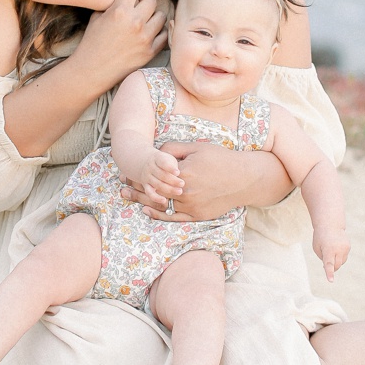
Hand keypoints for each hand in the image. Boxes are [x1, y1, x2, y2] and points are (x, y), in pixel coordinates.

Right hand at [74, 0, 166, 87]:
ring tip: (144, 23)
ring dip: (153, 17)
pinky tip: (149, 34)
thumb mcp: (96, 18)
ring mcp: (145, 37)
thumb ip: (112, 5)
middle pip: (151, 0)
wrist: (92, 70)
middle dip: (143, 4)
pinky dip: (158, 33)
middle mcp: (135, 22)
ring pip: (161, 16)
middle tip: (137, 11)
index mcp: (119, 11)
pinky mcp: (150, 51)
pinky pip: (164, 34)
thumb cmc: (91, 43)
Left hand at [122, 142, 257, 221]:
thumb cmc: (220, 159)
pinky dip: (159, 215)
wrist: (243, 179)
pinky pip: (174, 218)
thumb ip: (172, 149)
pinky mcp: (197, 215)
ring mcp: (191, 205)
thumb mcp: (196, 147)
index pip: (154, 174)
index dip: (137, 174)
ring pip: (161, 205)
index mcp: (183, 172)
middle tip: (120, 186)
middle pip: (154, 191)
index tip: (124, 173)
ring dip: (142, 201)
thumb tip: (156, 153)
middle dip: (135, 188)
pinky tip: (146, 211)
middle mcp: (185, 191)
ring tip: (127, 197)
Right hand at [135, 147, 182, 202]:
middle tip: (182, 184)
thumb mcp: (171, 157)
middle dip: (172, 180)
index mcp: (157, 158)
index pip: (163, 162)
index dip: (170, 168)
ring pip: (156, 184)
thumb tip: (190, 165)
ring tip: (179, 191)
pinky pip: (150, 193)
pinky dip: (156, 197)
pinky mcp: (146, 186)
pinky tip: (164, 201)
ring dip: (167, 188)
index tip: (178, 172)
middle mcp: (150, 167)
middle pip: (160, 174)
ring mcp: (147, 177)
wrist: (145, 163)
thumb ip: (178, 159)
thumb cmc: (165, 162)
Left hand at [313, 230, 349, 281]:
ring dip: (336, 261)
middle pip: (336, 266)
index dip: (329, 273)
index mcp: (328, 250)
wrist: (330, 224)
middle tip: (326, 258)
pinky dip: (339, 256)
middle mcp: (338, 249)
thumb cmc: (320, 237)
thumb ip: (323, 259)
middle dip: (332, 267)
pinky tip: (335, 248)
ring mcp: (345, 248)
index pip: (329, 264)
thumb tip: (332, 268)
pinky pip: (344, 257)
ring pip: (341, 262)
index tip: (331, 281)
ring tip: (330, 250)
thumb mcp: (316, 248)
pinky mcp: (348, 247)